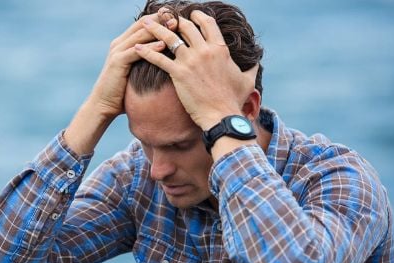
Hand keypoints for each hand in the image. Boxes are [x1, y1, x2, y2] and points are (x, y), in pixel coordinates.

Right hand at [63, 11, 176, 154]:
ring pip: (140, 34)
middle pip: (143, 24)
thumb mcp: (136, 72)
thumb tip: (166, 60)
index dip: (160, 19)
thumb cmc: (122, 92)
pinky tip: (164, 45)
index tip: (178, 17)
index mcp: (124, 43)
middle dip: (161, 19)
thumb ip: (146, 62)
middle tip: (178, 17)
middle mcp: (119, 43)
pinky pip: (136, 51)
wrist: (103, 105)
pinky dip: (150, 47)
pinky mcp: (117, 62)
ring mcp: (117, 51)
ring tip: (175, 26)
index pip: (144, 24)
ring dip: (158, 29)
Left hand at [135, 11, 258, 129]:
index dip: (197, 16)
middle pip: (186, 26)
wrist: (222, 116)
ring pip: (169, 38)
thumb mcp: (247, 81)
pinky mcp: (178, 73)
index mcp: (220, 49)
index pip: (207, 23)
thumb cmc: (234, 100)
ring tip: (145, 24)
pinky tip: (136, 48)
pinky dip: (146, 52)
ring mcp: (191, 61)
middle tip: (164, 18)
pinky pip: (158, 58)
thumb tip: (257, 62)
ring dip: (155, 28)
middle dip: (174, 20)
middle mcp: (205, 50)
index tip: (189, 15)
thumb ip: (251, 68)